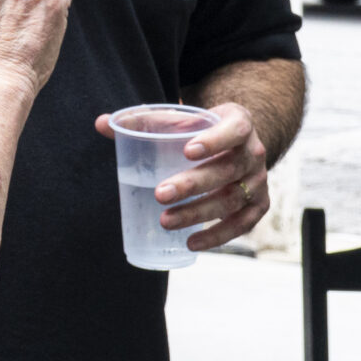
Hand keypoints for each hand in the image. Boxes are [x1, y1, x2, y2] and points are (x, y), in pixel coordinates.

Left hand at [96, 101, 269, 251]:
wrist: (238, 141)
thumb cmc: (202, 129)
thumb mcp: (183, 118)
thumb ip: (145, 120)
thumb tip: (101, 123)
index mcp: (239, 123)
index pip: (233, 130)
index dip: (214, 140)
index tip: (187, 150)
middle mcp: (255, 152)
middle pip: (227, 170)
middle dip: (193, 184)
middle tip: (160, 194)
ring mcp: (259, 181)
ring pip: (231, 200)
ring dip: (198, 214)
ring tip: (165, 221)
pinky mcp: (259, 205)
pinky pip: (241, 224)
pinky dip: (217, 236)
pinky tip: (191, 243)